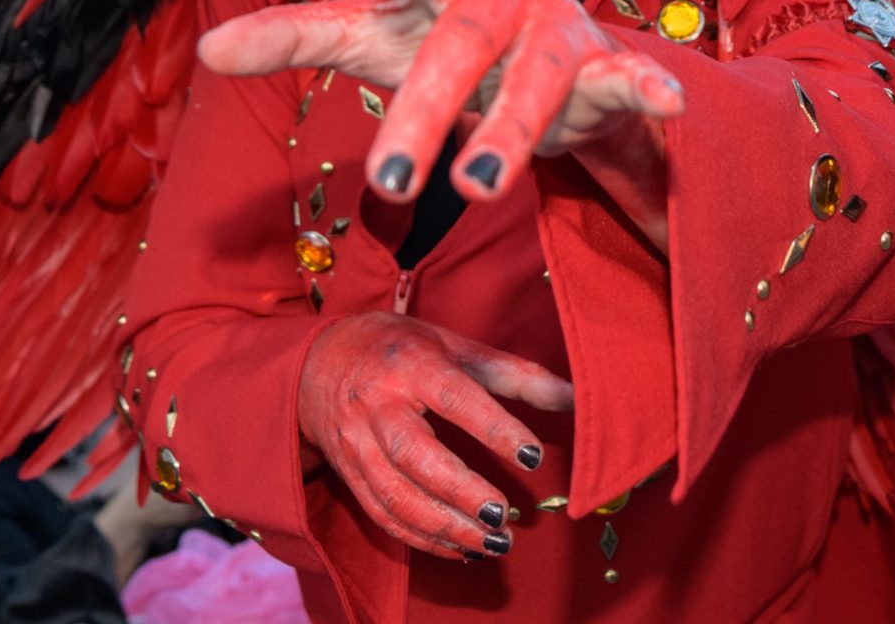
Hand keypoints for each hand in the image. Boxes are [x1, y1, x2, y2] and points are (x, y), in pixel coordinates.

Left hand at [199, 0, 684, 203]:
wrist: (532, 57)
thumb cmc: (436, 34)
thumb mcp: (367, 33)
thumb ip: (293, 36)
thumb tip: (205, 49)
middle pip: (462, 47)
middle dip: (428, 110)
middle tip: (387, 177)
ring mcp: (558, 28)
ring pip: (539, 78)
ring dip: (512, 130)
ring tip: (477, 186)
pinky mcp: (604, 68)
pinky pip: (630, 77)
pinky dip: (650, 86)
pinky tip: (670, 100)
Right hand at [297, 311, 573, 558]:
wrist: (319, 360)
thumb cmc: (402, 349)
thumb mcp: (456, 346)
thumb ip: (515, 374)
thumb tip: (574, 395)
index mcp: (411, 365)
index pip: (454, 397)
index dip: (494, 428)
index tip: (533, 457)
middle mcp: (378, 404)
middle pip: (416, 455)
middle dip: (461, 492)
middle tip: (505, 516)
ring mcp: (358, 443)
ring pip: (396, 494)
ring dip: (444, 527)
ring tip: (493, 542)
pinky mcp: (349, 473)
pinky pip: (383, 515)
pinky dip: (422, 538)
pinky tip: (461, 548)